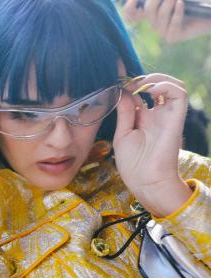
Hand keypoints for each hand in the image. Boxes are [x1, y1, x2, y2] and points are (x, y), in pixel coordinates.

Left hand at [113, 73, 192, 216]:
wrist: (146, 181)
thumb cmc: (133, 164)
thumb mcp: (122, 134)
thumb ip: (124, 112)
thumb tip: (122, 92)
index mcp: (143, 119)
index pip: (140, 93)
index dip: (130, 84)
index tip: (116, 81)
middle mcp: (157, 115)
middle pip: (158, 86)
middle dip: (143, 78)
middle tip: (127, 82)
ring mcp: (167, 115)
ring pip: (173, 85)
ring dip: (157, 78)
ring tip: (140, 84)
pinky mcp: (176, 118)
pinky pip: (179, 94)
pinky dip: (166, 85)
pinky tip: (150, 89)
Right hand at [123, 0, 210, 42]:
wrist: (207, 15)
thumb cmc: (193, 3)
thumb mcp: (172, 0)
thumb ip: (161, 0)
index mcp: (151, 14)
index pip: (131, 16)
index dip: (129, 9)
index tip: (133, 1)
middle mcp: (154, 25)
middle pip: (148, 10)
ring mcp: (162, 33)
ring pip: (160, 15)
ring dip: (169, 2)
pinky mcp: (173, 37)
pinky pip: (173, 23)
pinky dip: (177, 12)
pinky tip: (180, 3)